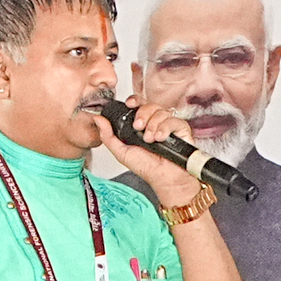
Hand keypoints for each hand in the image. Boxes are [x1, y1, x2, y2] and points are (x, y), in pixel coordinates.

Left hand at [118, 81, 211, 218]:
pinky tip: (161, 138)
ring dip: (153, 125)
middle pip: (150, 104)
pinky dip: (165, 128)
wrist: (164, 179)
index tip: (129, 105)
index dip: (135, 100)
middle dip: (142, 114)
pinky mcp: (182, 130)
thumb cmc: (147, 168)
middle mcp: (156, 123)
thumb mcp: (121, 152)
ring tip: (150, 139)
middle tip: (138, 128)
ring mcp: (169, 125)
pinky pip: (174, 120)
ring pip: (161, 111)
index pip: (139, 104)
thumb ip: (108, 136)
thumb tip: (98, 119)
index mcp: (142, 125)